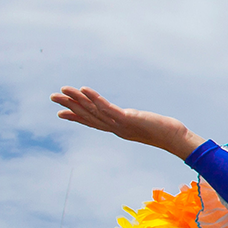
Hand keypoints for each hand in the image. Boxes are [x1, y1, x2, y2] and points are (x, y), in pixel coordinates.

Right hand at [53, 86, 203, 157]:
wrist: (174, 138)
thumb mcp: (142, 125)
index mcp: (116, 128)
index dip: (75, 117)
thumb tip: (129, 117)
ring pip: (93, 110)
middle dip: (70, 105)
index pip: (92, 122)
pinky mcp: (127, 118)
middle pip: (88, 115)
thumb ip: (132, 121)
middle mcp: (114, 127)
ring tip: (63, 90)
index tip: (60, 113)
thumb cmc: (163, 131)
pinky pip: (107, 107)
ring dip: (77, 99)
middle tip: (53, 97)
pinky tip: (84, 89)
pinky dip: (94, 98)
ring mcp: (119, 123)